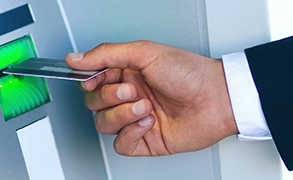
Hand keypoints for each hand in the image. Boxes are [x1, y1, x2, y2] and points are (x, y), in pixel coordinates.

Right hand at [66, 41, 237, 155]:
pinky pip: (120, 144)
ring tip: (144, 106)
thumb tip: (76, 58)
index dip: (89, 82)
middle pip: (94, 103)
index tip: (92, 80)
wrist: (217, 99)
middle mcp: (130, 95)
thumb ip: (106, 54)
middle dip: (109, 97)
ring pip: (103, 124)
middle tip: (131, 90)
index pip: (92, 80)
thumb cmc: (190, 73)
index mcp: (128, 73)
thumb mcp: (146, 52)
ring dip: (122, 115)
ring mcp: (136, 119)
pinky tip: (148, 122)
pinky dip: (130, 133)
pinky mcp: (145, 140)